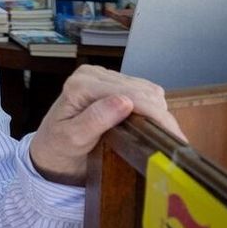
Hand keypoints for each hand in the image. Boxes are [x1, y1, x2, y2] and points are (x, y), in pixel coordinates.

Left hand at [29, 64, 184, 185]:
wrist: (50, 152)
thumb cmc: (58, 149)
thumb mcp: (72, 139)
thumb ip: (96, 119)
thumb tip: (124, 101)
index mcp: (81, 84)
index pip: (130, 94)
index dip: (156, 115)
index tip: (175, 137)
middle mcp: (91, 74)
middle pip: (142, 90)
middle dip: (161, 116)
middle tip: (176, 143)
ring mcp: (102, 77)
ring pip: (147, 89)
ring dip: (159, 112)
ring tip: (165, 137)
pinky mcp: (111, 84)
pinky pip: (143, 91)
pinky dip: (153, 108)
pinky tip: (153, 126)